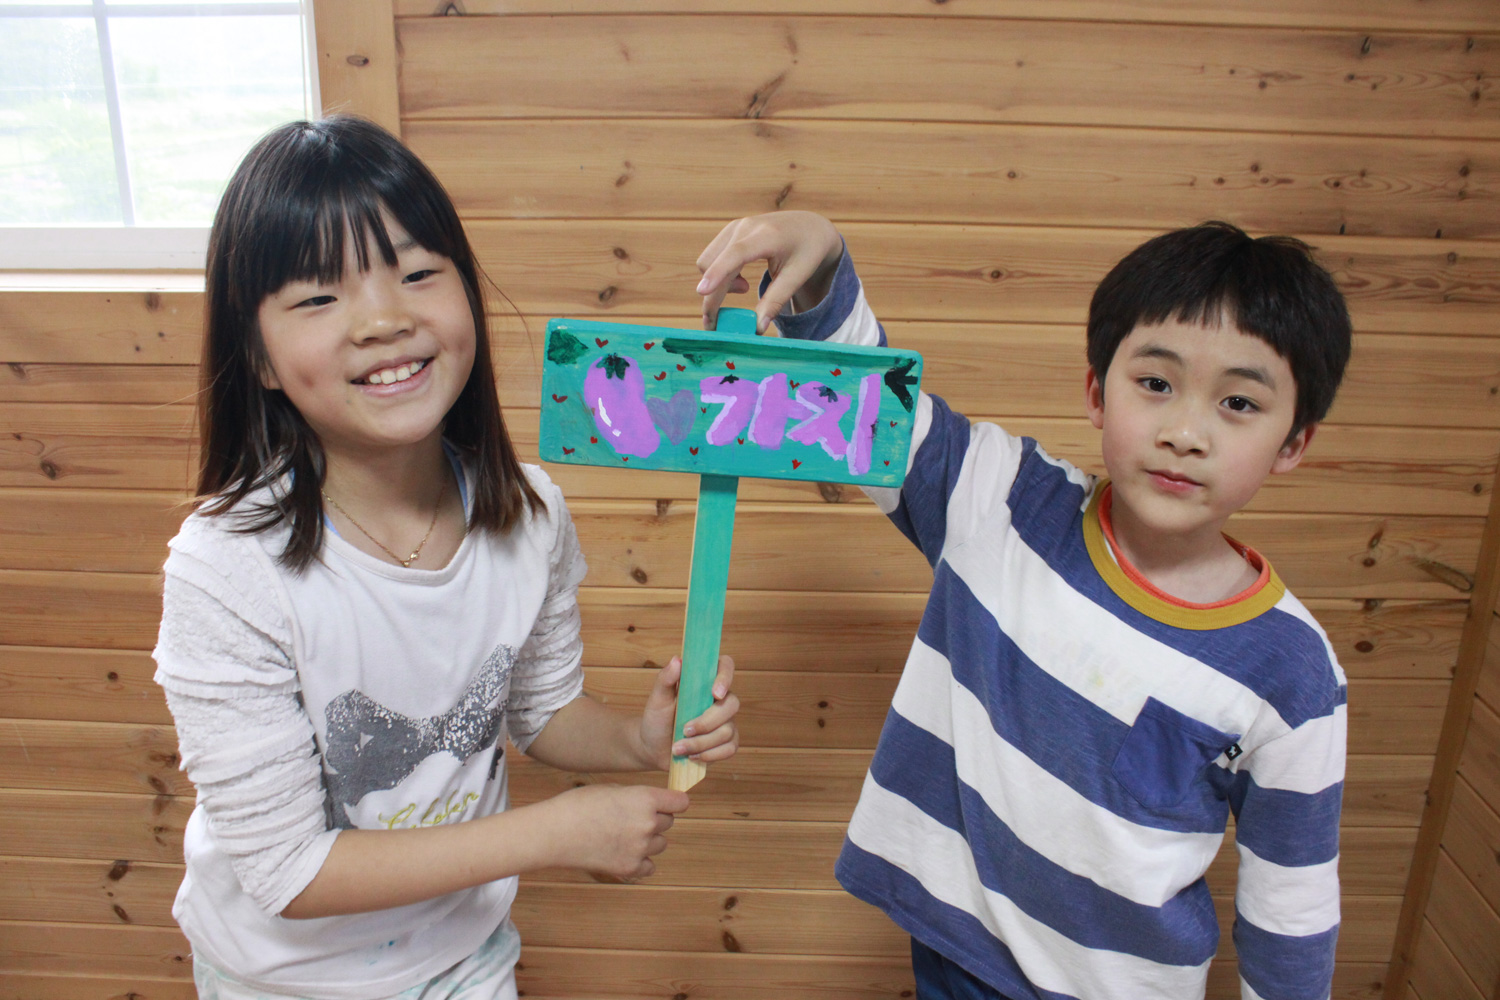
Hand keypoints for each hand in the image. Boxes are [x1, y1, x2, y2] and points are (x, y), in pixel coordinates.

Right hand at [551, 783, 688, 880]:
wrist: (555, 833)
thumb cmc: (579, 806)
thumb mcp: (612, 789)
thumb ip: (638, 797)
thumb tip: (653, 804)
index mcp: (645, 799)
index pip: (681, 802)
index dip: (673, 802)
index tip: (667, 804)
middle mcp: (648, 824)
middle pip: (669, 823)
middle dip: (655, 819)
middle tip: (631, 819)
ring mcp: (640, 848)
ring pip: (660, 844)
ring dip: (648, 840)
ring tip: (622, 835)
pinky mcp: (630, 868)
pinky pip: (649, 866)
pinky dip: (640, 861)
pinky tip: (623, 852)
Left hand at [638, 654, 739, 769]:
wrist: (653, 747)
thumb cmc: (657, 718)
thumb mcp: (657, 698)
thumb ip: (666, 679)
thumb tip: (677, 661)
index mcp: (705, 682)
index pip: (726, 666)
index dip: (725, 677)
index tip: (714, 693)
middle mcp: (720, 700)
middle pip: (732, 705)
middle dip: (707, 722)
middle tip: (684, 730)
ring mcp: (726, 722)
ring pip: (727, 731)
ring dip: (701, 743)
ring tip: (678, 748)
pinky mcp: (727, 743)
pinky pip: (729, 749)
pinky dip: (709, 754)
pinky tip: (692, 756)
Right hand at [695, 212, 843, 333]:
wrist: (809, 225)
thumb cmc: (808, 251)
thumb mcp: (797, 277)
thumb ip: (775, 301)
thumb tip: (757, 328)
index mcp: (767, 235)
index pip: (737, 253)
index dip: (718, 272)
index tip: (702, 292)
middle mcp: (745, 227)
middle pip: (712, 263)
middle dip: (712, 295)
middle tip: (717, 323)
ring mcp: (734, 227)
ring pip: (707, 261)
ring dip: (718, 284)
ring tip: (744, 288)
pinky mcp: (729, 231)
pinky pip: (712, 257)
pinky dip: (719, 275)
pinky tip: (741, 278)